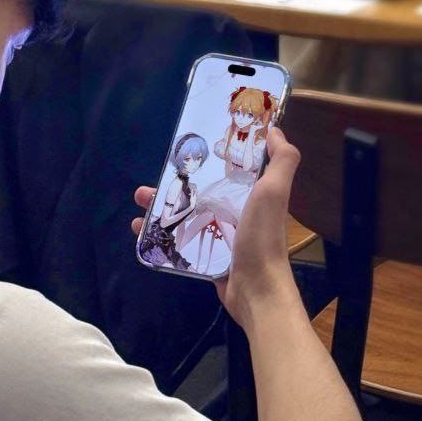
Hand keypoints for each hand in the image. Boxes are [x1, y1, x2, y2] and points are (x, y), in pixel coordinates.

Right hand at [131, 127, 301, 325]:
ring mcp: (221, 235)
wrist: (255, 289)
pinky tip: (141, 231)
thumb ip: (282, 160)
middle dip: (175, 183)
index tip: (188, 145)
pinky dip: (160, 235)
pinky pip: (181, 241)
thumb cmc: (262, 236)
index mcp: (253, 194)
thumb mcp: (275, 191)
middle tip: (151, 178)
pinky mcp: (208, 256)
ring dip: (161, 207)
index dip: (212, 156)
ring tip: (140, 202)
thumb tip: (275, 130)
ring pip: (186, 214)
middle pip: (201, 190)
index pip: (231, 168)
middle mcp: (237, 211)